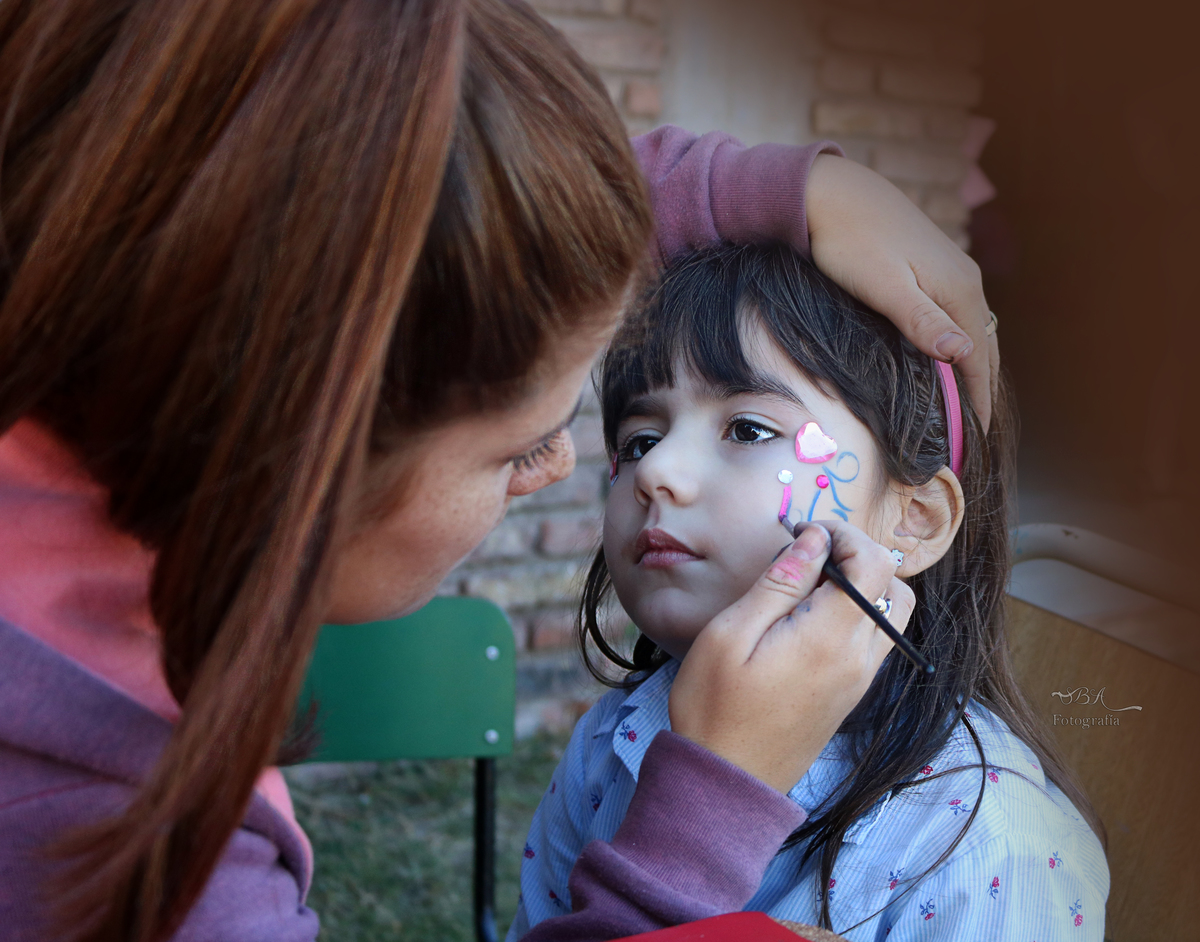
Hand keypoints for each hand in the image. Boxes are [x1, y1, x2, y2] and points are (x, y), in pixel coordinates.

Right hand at [668, 521, 915, 792]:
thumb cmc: (714, 707)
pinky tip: (810, 617)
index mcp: (832, 637)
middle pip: (895, 584)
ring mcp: (860, 680)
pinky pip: (874, 640)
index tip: (802, 532)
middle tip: (810, 552)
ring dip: (863, 585)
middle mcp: (859, 658)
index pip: (874, 562)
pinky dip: (857, 613)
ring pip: (892, 614)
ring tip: (810, 583)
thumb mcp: (731, 634)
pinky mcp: (851, 695)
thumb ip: (780, 583)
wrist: (726, 782)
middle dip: (859, 554)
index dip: (844, 533)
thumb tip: (814, 540)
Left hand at [806, 154, 997, 430]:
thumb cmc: (848, 241)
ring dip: (969, 370)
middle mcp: (964, 281)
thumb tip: (965, 354)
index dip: (978, 403)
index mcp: (959, 290)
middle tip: (970, 438)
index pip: (979, 359)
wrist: (831, 193)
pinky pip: (954, 318)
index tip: (973, 443)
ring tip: (961, 410)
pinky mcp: (931, 268)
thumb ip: (922, 321)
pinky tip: (942, 363)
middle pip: (982, 348)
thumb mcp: (884, 286)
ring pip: (970, 333)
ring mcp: (950, 272)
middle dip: (979, 393)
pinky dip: (955, 347)